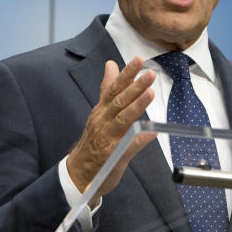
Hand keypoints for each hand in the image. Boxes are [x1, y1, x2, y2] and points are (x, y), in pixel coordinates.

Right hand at [67, 56, 156, 202]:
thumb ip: (107, 88)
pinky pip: (128, 146)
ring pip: (123, 120)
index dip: (126, 74)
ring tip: (150, 93)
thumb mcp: (99, 111)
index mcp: (101, 110)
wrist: (79, 171)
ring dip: (137, 106)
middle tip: (149, 74)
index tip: (138, 60)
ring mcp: (108, 138)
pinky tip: (152, 132)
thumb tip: (111, 64)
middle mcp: (103, 121)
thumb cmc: (94, 139)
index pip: (114, 88)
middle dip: (135, 87)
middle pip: (119, 101)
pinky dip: (140, 139)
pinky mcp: (114, 155)